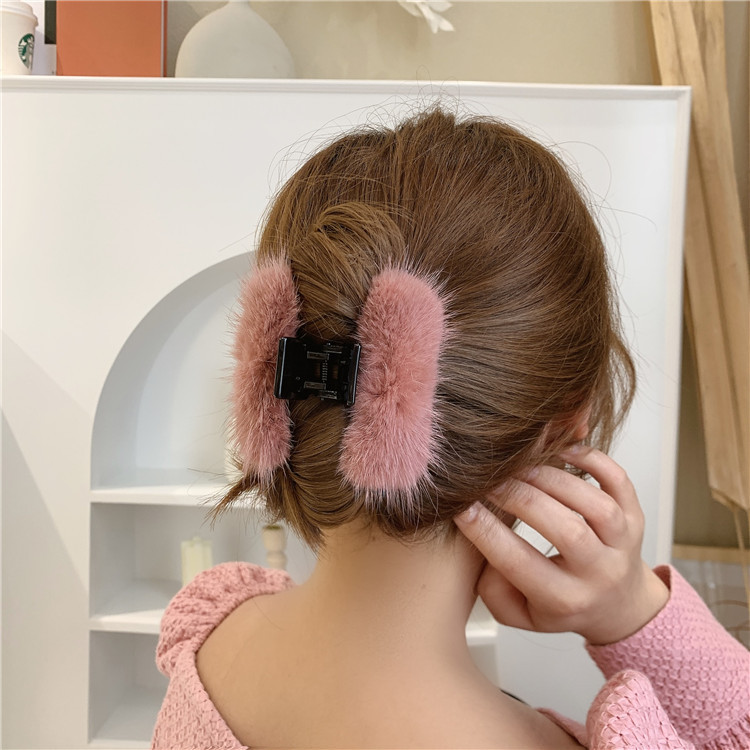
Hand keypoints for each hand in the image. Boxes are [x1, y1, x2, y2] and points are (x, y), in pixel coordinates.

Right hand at [454, 446, 669, 644]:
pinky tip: (561, 450)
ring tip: (520, 467)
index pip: (520, 563)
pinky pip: (619, 482)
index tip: (462, 508)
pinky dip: (593, 460)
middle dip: (520, 499)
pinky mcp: (634, 516)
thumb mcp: (519, 613)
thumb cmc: (561, 605)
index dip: (486, 532)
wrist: (619, 606)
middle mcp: (599, 573)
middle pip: (566, 531)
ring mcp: (623, 542)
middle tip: (488, 482)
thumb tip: (483, 544)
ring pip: (594, 505)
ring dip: (553, 479)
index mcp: (565, 600)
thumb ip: (493, 589)